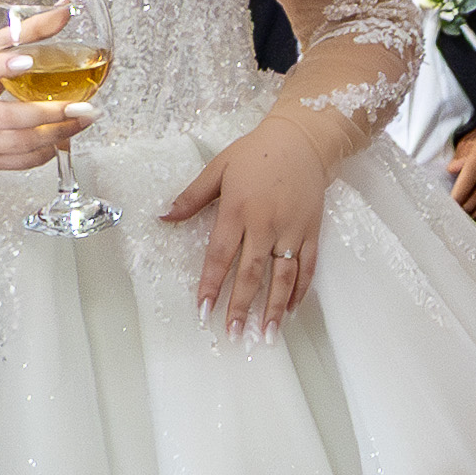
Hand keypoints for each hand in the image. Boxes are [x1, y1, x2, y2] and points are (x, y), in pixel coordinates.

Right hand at [0, 38, 92, 175]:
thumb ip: (29, 30)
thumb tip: (68, 7)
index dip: (1, 66)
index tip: (28, 61)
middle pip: (6, 117)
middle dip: (48, 114)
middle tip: (82, 107)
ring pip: (17, 143)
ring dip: (56, 134)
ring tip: (84, 120)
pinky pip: (19, 162)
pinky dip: (46, 152)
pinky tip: (64, 138)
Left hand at [161, 110, 358, 336]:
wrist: (302, 140)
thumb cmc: (256, 153)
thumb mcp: (218, 168)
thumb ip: (191, 197)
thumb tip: (164, 217)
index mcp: (238, 210)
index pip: (221, 256)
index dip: (212, 284)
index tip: (204, 310)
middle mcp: (265, 224)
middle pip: (251, 273)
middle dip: (241, 306)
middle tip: (234, 332)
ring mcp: (291, 230)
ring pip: (282, 276)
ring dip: (273, 308)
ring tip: (266, 334)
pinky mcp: (311, 232)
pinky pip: (306, 267)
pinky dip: (299, 290)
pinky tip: (290, 310)